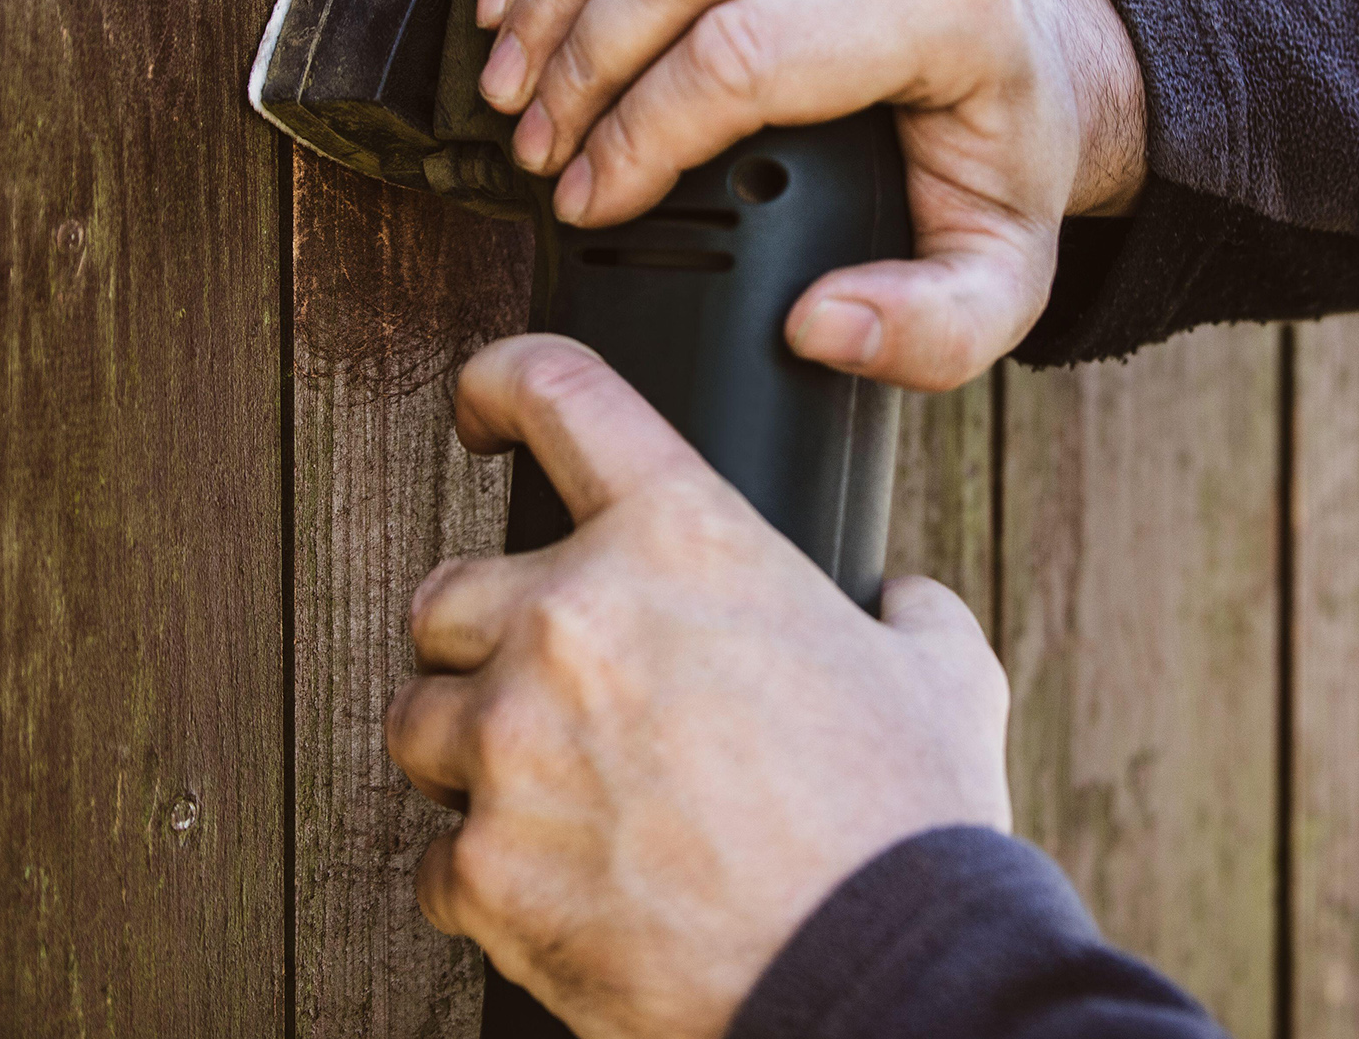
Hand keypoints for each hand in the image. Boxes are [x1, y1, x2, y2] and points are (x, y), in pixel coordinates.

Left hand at [386, 335, 1011, 1038]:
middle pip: (445, 591)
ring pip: (416, 717)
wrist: (882, 980)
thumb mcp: (942, 673)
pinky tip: (562, 889)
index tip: (481, 406)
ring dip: (470, 750)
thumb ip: (903, 608)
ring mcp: (513, 745)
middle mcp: (573, 619)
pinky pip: (434, 859)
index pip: (557, 393)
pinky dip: (485, 876)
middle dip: (487, 637)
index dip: (501, 380)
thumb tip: (897, 601)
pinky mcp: (484, 869)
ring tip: (551, 796)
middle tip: (551, 688)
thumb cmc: (907, 823)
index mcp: (680, 536)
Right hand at [474, 0, 1145, 391]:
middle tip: (534, 146)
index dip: (641, 136)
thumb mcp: (998, 279)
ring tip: (510, 78)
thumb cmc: (994, 161)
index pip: (749, 55)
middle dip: (581, 65)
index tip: (587, 199)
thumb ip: (931, 333)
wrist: (1034, 45)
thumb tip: (821, 326)